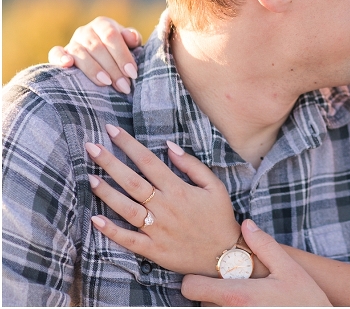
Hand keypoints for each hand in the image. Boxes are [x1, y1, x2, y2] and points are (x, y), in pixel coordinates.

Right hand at [48, 16, 141, 93]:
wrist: (103, 56)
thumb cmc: (120, 50)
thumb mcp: (130, 43)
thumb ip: (133, 39)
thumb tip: (132, 38)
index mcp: (103, 24)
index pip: (111, 36)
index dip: (122, 55)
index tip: (132, 73)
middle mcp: (85, 31)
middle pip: (97, 48)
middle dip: (112, 69)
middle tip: (123, 86)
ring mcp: (72, 42)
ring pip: (80, 53)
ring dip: (93, 69)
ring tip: (106, 83)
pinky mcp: (60, 53)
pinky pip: (55, 53)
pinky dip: (59, 58)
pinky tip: (67, 65)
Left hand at [86, 124, 246, 276]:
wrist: (223, 254)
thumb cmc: (219, 217)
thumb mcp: (214, 186)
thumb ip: (192, 165)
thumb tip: (169, 146)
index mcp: (179, 190)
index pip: (148, 162)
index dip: (129, 145)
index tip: (111, 130)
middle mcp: (164, 207)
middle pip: (132, 182)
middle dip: (110, 163)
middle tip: (91, 147)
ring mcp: (157, 229)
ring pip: (127, 209)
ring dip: (107, 193)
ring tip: (90, 177)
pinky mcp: (153, 249)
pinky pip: (128, 239)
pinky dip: (111, 231)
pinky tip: (95, 219)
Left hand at [182, 220, 330, 306]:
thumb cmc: (305, 301)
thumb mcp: (289, 269)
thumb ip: (265, 246)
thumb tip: (247, 224)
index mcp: (237, 295)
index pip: (191, 287)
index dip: (195, 279)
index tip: (210, 274)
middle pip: (200, 302)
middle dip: (213, 292)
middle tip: (236, 285)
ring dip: (221, 305)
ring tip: (245, 298)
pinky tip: (251, 306)